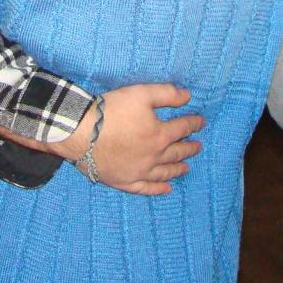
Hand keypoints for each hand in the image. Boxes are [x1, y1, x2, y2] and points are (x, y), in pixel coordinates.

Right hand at [56, 83, 203, 195]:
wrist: (81, 133)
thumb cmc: (111, 111)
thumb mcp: (141, 93)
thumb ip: (167, 94)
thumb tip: (187, 96)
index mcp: (159, 134)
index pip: (182, 128)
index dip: (193, 123)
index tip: (201, 123)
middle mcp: (153, 156)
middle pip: (176, 152)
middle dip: (189, 148)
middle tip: (197, 147)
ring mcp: (139, 172)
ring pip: (164, 172)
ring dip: (177, 169)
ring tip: (186, 167)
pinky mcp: (124, 181)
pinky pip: (146, 188)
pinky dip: (158, 189)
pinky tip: (166, 189)